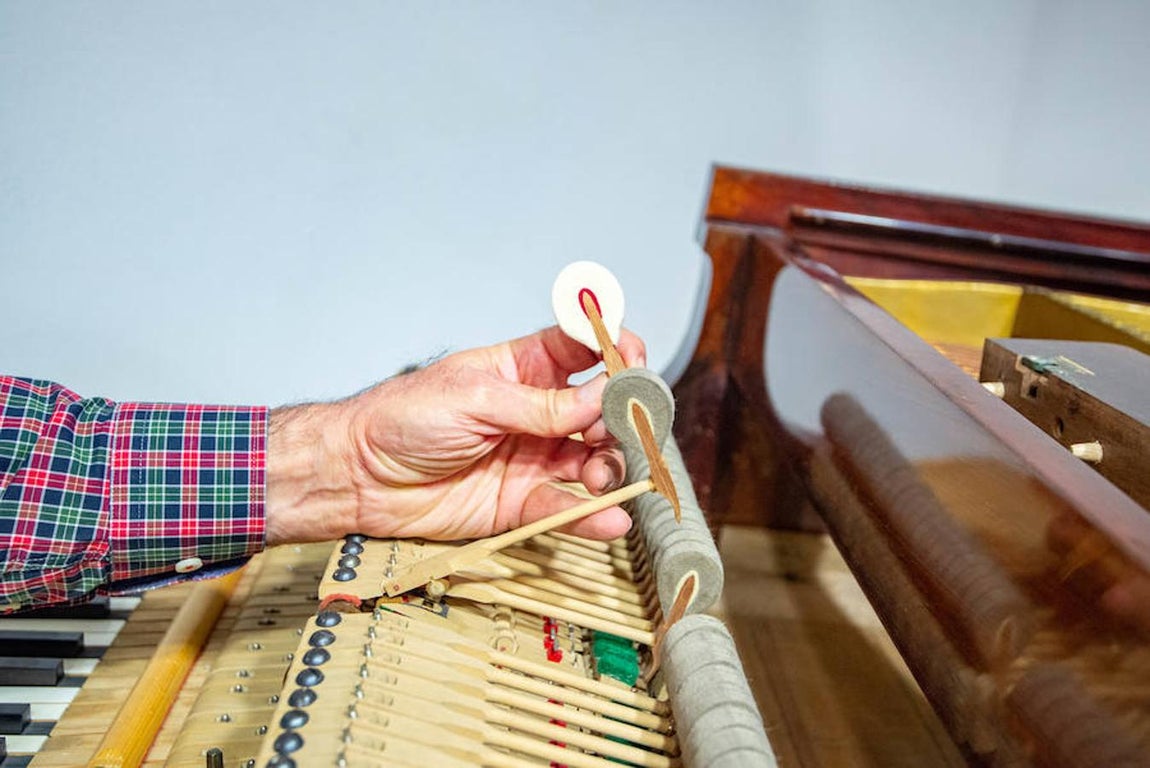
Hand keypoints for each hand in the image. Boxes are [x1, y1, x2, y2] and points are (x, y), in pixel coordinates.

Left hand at [265, 326, 645, 545]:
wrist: (358, 477)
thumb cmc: (401, 420)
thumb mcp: (473, 398)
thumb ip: (540, 404)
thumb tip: (600, 395)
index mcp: (523, 368)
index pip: (584, 349)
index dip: (614, 349)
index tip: (633, 362)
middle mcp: (536, 412)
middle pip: (601, 411)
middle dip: (621, 419)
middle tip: (627, 431)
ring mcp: (532, 457)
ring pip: (594, 461)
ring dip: (610, 468)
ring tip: (603, 477)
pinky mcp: (521, 502)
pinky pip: (566, 507)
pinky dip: (591, 515)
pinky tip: (609, 518)